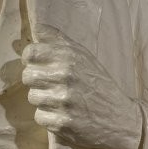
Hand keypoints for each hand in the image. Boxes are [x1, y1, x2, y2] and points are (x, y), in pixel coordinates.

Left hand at [21, 25, 142, 148]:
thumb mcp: (84, 56)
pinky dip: (49, 117)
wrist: (120, 117)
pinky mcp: (62, 122)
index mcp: (69, 56)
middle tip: (51, 85)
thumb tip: (37, 27)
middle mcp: (65, 75)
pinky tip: (63, 114)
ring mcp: (63, 99)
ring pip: (32, 97)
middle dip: (36, 82)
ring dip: (43, 100)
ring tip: (60, 100)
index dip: (31, 60)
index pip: (31, 53)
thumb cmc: (98, 83)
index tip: (39, 65)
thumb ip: (59, 40)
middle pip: (27, 76)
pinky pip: (39, 116)